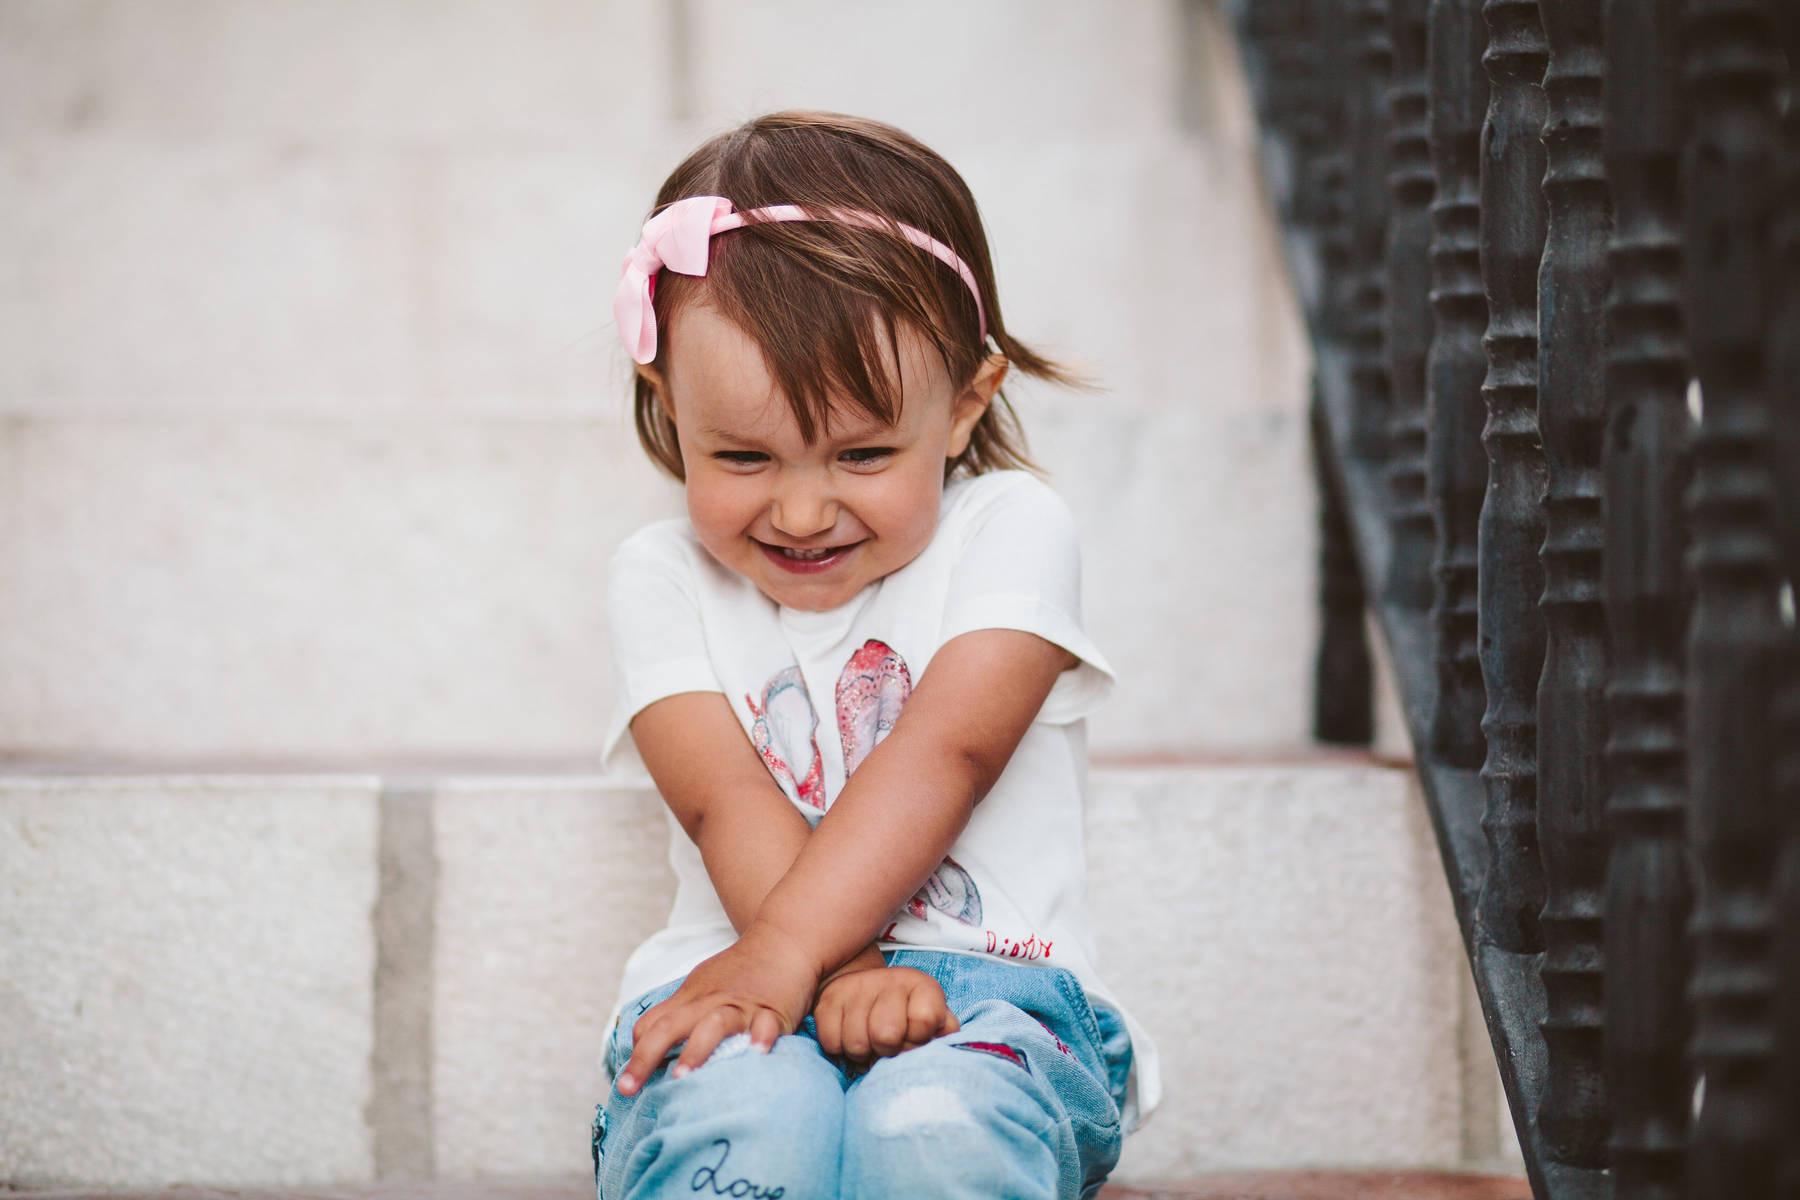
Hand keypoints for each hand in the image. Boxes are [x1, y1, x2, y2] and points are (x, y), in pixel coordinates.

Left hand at [615, 921, 819, 1095]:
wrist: (784, 938)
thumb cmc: (741, 970)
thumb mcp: (701, 987)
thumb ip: (679, 1015)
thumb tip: (648, 1045)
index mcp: (691, 999)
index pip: (652, 1025)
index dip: (637, 1053)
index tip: (626, 1084)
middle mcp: (710, 1002)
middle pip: (671, 1026)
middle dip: (646, 1058)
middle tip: (627, 1089)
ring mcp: (741, 1006)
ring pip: (714, 1024)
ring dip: (696, 1050)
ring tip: (682, 1077)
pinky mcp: (774, 1009)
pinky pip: (767, 1024)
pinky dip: (761, 1037)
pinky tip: (757, 1052)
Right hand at [813, 963, 960, 1062]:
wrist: (866, 989)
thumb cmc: (906, 1014)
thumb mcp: (933, 1018)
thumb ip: (944, 1029)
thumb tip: (945, 1036)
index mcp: (921, 985)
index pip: (925, 1019)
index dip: (919, 1039)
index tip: (914, 1038)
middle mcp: (889, 980)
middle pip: (886, 1035)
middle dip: (887, 1051)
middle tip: (888, 1046)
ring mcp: (856, 988)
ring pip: (856, 1044)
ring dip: (863, 1054)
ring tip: (870, 1044)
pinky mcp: (827, 1000)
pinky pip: (831, 1043)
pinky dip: (840, 1049)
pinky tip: (850, 1038)